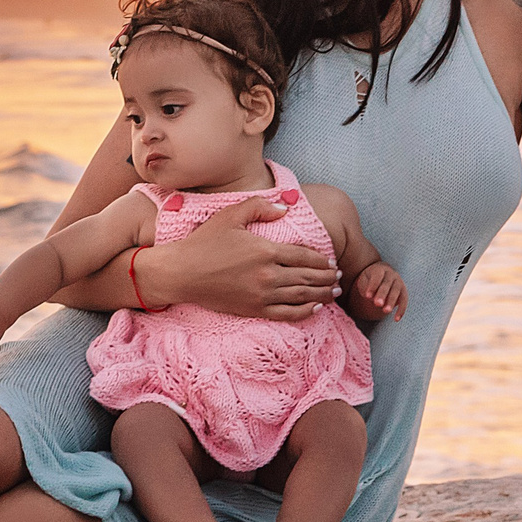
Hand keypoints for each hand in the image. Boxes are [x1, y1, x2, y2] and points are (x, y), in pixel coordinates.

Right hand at [134, 197, 340, 321]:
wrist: (181, 273)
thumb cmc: (204, 242)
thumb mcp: (230, 216)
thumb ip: (260, 207)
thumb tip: (285, 208)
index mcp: (266, 250)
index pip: (304, 256)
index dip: (322, 260)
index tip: (332, 262)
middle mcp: (268, 274)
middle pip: (308, 277)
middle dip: (328, 278)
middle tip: (340, 277)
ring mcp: (262, 295)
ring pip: (302, 296)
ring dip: (322, 295)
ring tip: (335, 293)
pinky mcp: (254, 310)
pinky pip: (287, 313)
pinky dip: (305, 312)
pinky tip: (315, 308)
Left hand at [349, 261, 405, 319]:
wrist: (382, 275)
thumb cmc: (370, 280)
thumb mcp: (364, 281)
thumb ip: (366, 288)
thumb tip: (371, 298)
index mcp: (380, 269)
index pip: (377, 276)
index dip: (372, 286)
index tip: (367, 296)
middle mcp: (391, 274)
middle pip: (387, 284)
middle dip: (382, 294)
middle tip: (377, 304)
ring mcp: (399, 282)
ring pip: (396, 292)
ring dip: (391, 302)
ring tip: (385, 311)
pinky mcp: (404, 292)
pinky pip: (404, 300)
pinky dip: (401, 310)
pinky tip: (396, 319)